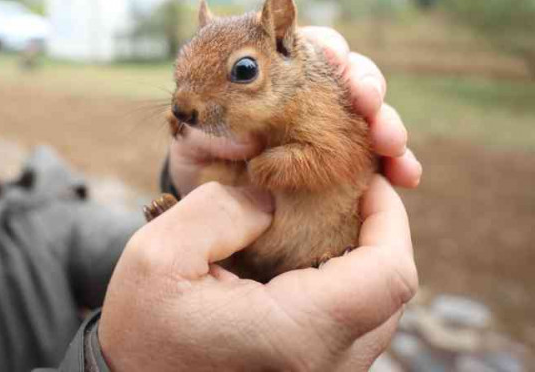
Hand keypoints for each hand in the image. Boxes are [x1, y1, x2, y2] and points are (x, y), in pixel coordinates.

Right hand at [98, 176, 417, 370]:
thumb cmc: (142, 330)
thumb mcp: (161, 253)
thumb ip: (223, 208)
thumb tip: (274, 198)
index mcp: (295, 333)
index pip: (388, 274)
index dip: (390, 218)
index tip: (367, 182)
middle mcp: (323, 366)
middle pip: (392, 296)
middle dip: (379, 236)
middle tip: (347, 196)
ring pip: (377, 317)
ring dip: (363, 265)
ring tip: (326, 224)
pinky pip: (352, 334)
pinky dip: (343, 292)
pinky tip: (305, 265)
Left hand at [168, 26, 421, 195]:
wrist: (207, 187)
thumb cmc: (202, 146)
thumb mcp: (197, 134)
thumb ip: (217, 131)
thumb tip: (250, 149)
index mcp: (283, 67)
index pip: (316, 44)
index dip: (331, 48)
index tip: (335, 60)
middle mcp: (317, 90)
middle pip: (356, 73)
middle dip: (367, 84)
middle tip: (367, 103)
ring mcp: (339, 124)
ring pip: (377, 113)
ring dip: (390, 124)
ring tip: (391, 146)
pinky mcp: (352, 162)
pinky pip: (383, 159)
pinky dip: (399, 164)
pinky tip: (407, 177)